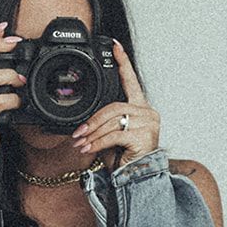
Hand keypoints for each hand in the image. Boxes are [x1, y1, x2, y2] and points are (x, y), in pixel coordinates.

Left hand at [71, 39, 160, 167]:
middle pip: (114, 106)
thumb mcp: (109, 137)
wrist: (137, 180)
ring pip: (113, 120)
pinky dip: (97, 143)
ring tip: (81, 144)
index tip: (114, 46)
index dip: (122, 62)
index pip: (130, 81)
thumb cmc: (124, 160)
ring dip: (92, 134)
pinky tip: (88, 149)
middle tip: (78, 134)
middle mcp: (147, 112)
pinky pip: (114, 135)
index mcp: (140, 108)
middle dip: (93, 121)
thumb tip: (82, 124)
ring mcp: (149, 123)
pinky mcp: (145, 136)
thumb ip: (102, 124)